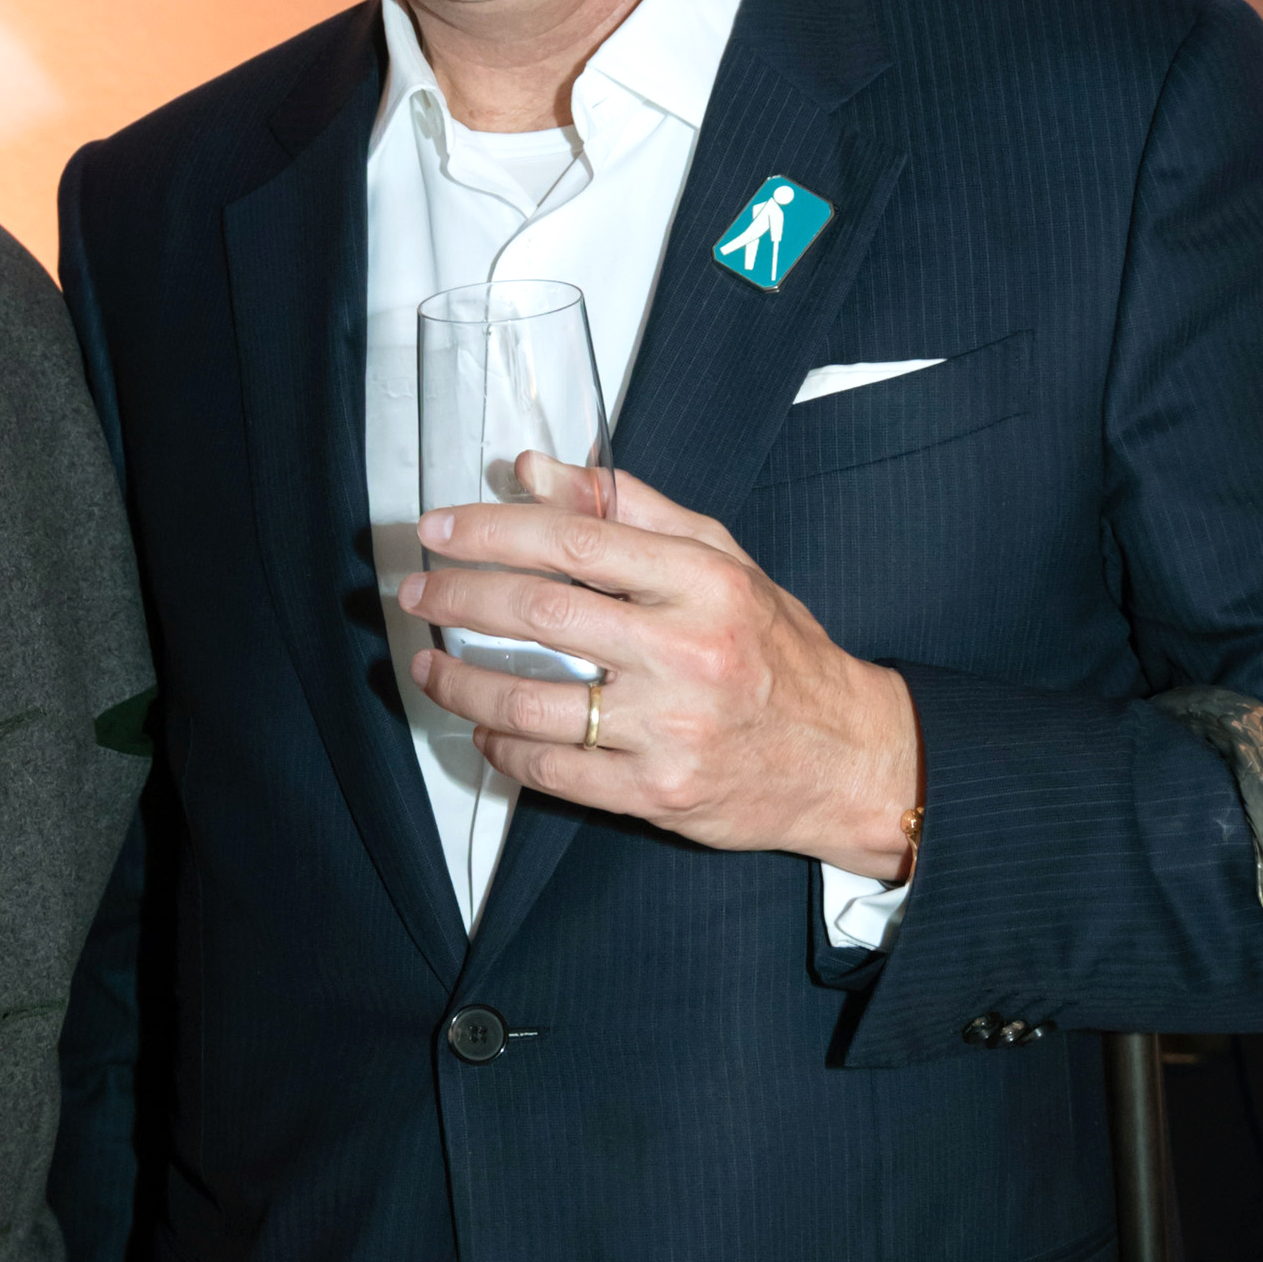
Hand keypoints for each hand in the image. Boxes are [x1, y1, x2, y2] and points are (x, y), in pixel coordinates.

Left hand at [401, 458, 921, 876]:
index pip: (575, 538)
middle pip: (541, 613)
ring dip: (463, 682)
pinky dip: (503, 746)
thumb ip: (629, 509)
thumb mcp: (723, 560)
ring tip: (432, 669)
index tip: (439, 530)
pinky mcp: (659, 791)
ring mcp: (673, 727)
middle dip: (459, 599)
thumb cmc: (777, 651)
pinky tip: (485, 727)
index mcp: (704, 581)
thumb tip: (535, 470)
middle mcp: (688, 650)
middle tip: (416, 595)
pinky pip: (553, 768)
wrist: (846, 757)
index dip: (492, 530)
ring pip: (532, 700)